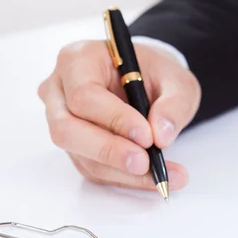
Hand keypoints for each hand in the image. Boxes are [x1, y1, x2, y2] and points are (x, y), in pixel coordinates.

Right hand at [38, 40, 199, 189]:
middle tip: (146, 163)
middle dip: (109, 151)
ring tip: (163, 176)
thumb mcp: (177, 81)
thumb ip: (173, 105)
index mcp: (79, 60)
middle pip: (68, 129)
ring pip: (81, 155)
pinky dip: (125, 177)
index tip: (147, 136)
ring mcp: (62, 120)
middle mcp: (60, 90)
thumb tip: (162, 135)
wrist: (153, 82)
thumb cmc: (158, 74)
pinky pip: (94, 169)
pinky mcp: (76, 147)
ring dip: (123, 171)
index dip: (114, 119)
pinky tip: (155, 177)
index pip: (84, 95)